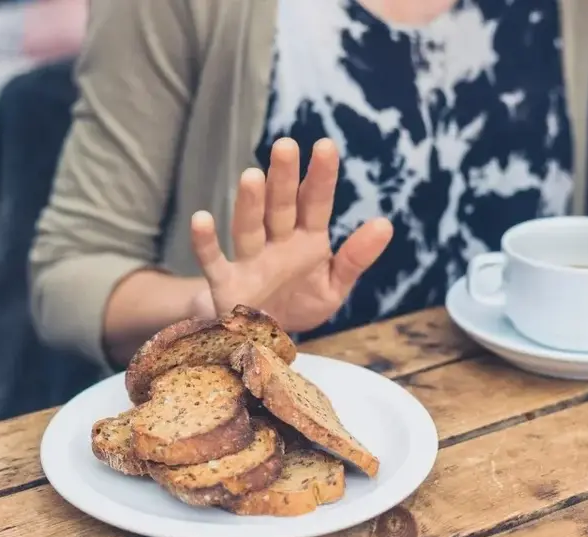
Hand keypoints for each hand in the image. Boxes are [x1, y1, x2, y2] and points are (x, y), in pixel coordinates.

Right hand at [189, 138, 392, 330]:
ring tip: (252, 176)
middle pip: (280, 207)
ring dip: (250, 204)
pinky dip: (205, 243)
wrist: (265, 340)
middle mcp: (277, 243)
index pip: (315, 203)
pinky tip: (201, 219)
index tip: (325, 146)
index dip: (320, 177)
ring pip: (249, 227)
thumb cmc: (300, 303)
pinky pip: (213, 261)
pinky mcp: (226, 284)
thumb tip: (385, 224)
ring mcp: (250, 260)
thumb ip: (356, 257)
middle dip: (282, 179)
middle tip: (285, 146)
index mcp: (307, 240)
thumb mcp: (335, 285)